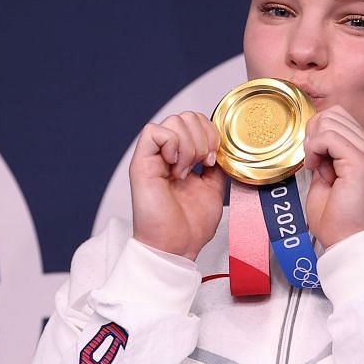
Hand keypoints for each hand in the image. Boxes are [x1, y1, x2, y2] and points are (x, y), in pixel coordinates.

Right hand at [129, 111, 226, 260]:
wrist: (176, 247)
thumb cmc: (189, 226)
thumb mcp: (213, 189)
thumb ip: (216, 167)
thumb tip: (222, 149)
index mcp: (181, 158)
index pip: (195, 122)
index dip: (210, 133)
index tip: (213, 160)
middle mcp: (166, 154)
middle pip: (185, 116)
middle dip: (202, 137)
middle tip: (202, 165)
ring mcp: (152, 157)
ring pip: (173, 121)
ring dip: (189, 146)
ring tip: (186, 172)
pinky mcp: (141, 163)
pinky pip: (154, 132)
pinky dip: (172, 146)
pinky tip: (176, 168)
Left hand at [301, 107, 363, 248]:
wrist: (348, 241)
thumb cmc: (337, 217)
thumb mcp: (327, 175)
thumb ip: (324, 153)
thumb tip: (312, 135)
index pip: (337, 116)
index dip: (317, 132)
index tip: (314, 160)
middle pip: (332, 114)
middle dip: (313, 135)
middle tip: (313, 163)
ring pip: (329, 121)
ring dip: (313, 143)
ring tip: (316, 167)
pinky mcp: (362, 162)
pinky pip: (328, 136)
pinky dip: (314, 149)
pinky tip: (316, 169)